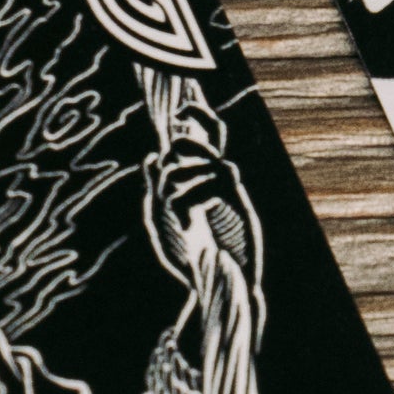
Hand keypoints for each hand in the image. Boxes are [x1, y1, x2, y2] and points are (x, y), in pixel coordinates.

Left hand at [145, 96, 258, 285]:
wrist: (212, 285)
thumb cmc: (188, 259)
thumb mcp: (161, 220)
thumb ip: (155, 188)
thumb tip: (152, 155)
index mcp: (196, 181)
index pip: (196, 141)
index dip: (193, 117)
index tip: (178, 108)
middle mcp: (215, 181)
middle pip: (216, 133)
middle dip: (199, 116)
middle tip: (179, 116)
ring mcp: (230, 191)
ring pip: (209, 157)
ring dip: (181, 175)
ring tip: (171, 203)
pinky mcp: (241, 203)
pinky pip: (219, 178)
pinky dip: (194, 194)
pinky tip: (188, 219)